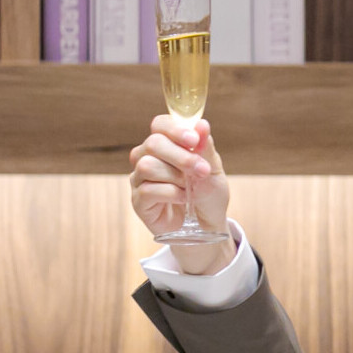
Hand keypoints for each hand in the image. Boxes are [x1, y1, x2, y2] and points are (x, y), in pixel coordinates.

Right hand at [128, 116, 233, 273]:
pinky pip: (148, 190)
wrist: (207, 227)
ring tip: (191, 189)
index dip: (174, 129)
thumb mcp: (213, 171)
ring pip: (147, 166)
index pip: (160, 125)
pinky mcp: (138, 201)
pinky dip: (170, 194)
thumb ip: (205, 149)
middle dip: (181, 156)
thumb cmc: (208, 195)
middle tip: (202, 170)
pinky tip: (183, 199)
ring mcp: (140, 179)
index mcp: (167, 145)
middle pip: (153, 144)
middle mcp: (148, 157)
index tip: (193, 140)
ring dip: (175, 177)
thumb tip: (202, 124)